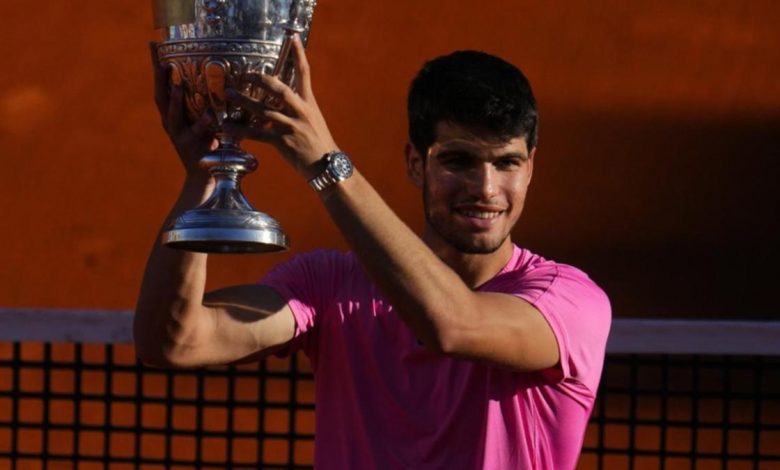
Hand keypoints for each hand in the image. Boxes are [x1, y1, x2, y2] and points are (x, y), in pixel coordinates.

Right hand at [151, 42, 217, 178]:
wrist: (207, 179)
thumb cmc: (213, 146)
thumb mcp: (212, 122)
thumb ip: (218, 104)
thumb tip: (235, 80)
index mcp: (174, 114)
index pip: (163, 85)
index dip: (158, 66)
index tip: (154, 44)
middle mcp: (172, 123)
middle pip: (160, 96)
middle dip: (158, 77)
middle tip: (159, 57)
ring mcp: (179, 136)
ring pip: (173, 115)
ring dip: (174, 99)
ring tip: (177, 83)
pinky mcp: (191, 149)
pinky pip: (196, 134)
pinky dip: (202, 124)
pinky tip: (210, 115)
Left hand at [222, 34, 337, 176]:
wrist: (327, 165)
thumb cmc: (319, 143)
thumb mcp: (313, 119)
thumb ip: (297, 107)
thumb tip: (279, 100)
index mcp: (309, 103)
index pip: (304, 73)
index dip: (299, 54)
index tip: (293, 37)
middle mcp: (301, 112)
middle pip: (279, 89)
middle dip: (260, 79)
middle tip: (245, 74)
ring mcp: (292, 127)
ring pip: (264, 111)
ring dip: (244, 101)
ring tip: (229, 93)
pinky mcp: (284, 142)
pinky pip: (258, 134)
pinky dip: (241, 130)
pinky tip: (228, 127)